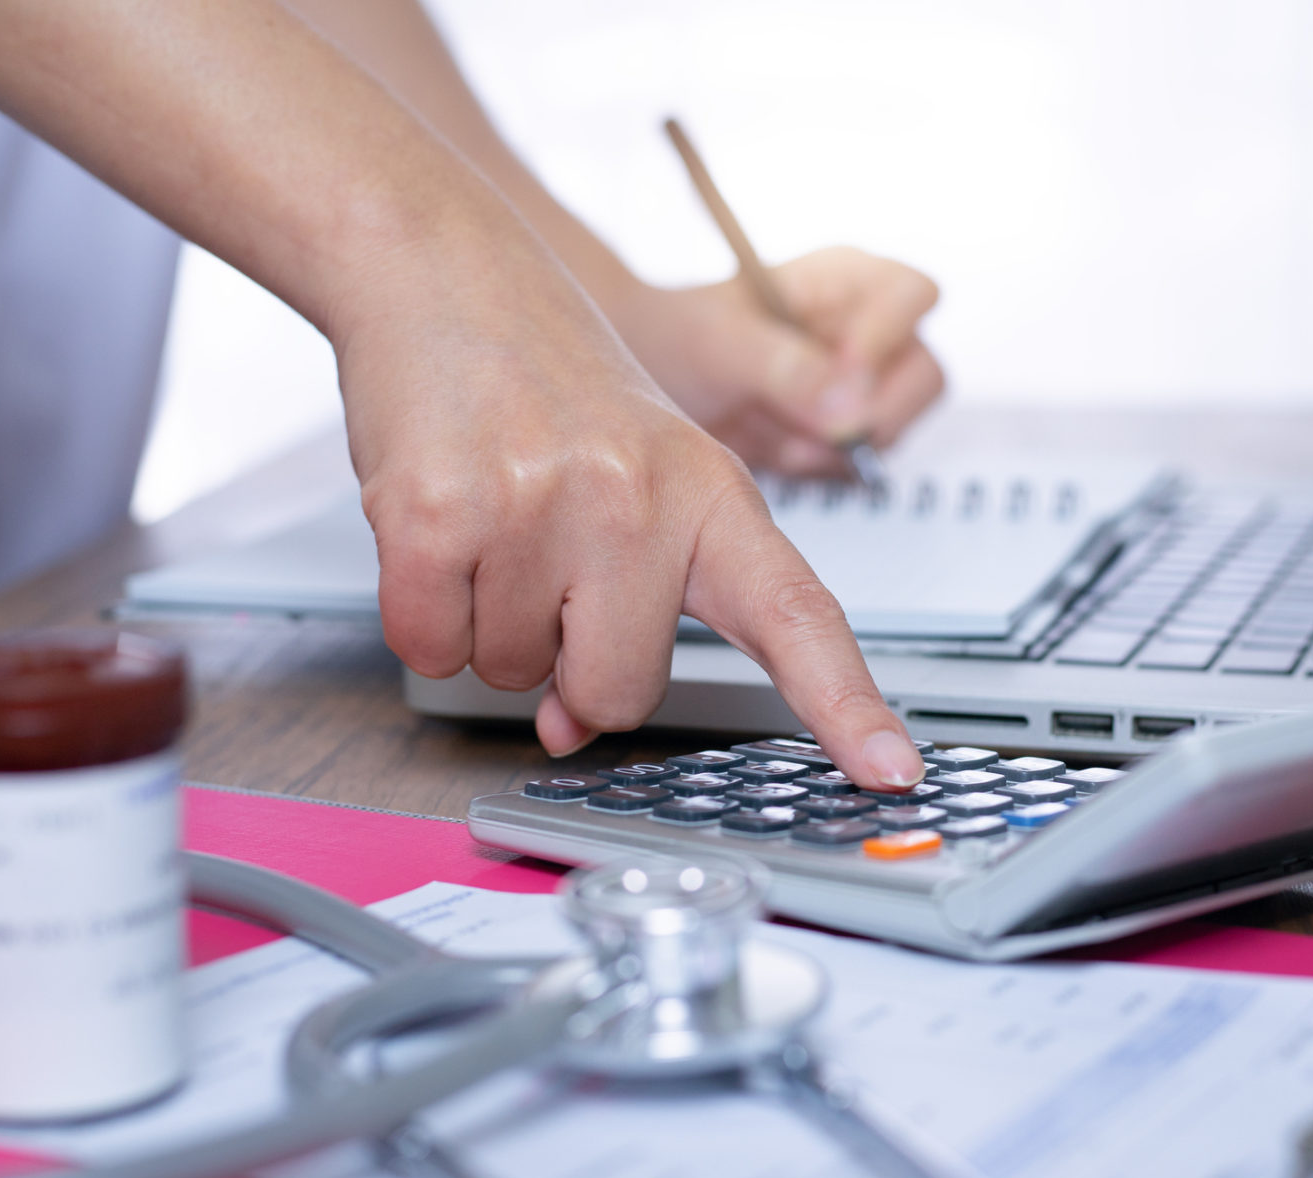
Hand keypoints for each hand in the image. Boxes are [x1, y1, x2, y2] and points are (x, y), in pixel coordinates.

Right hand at [337, 231, 925, 788]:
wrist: (443, 270)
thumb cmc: (553, 386)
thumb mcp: (638, 480)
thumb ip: (635, 609)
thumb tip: (568, 727)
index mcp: (713, 495)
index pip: (796, 616)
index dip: (845, 703)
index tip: (890, 772)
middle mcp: (639, 500)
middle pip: (618, 693)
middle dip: (567, 658)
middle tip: (548, 556)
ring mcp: (540, 505)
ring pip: (511, 674)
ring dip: (488, 623)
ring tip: (494, 516)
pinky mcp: (438, 514)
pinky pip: (430, 646)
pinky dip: (422, 614)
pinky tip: (437, 527)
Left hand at [614, 247, 944, 474]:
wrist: (653, 379)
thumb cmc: (678, 336)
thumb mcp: (718, 344)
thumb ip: (784, 367)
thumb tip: (848, 408)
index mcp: (844, 280)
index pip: (913, 296)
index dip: (886, 340)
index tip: (842, 379)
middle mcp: (866, 329)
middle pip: (924, 375)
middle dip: (869, 414)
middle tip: (813, 428)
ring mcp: (862, 385)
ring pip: (894, 427)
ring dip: (833, 448)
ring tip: (773, 434)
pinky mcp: (846, 432)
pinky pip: (861, 464)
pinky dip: (817, 470)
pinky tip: (774, 449)